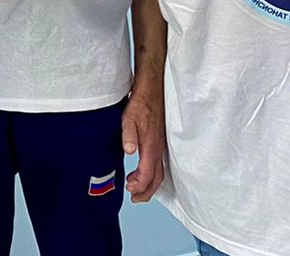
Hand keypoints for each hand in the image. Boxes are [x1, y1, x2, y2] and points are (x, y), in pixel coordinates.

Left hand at [121, 81, 165, 201]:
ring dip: (149, 185)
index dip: (140, 185)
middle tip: (134, 198)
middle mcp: (158, 149)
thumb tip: (129, 151)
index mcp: (151, 146)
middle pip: (157, 179)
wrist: (152, 91)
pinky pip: (159, 164)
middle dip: (146, 192)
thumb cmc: (140, 104)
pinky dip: (152, 175)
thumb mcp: (129, 117)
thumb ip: (128, 134)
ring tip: (136, 188)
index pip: (148, 173)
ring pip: (159, 173)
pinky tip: (143, 172)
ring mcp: (160, 146)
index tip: (129, 189)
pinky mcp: (159, 142)